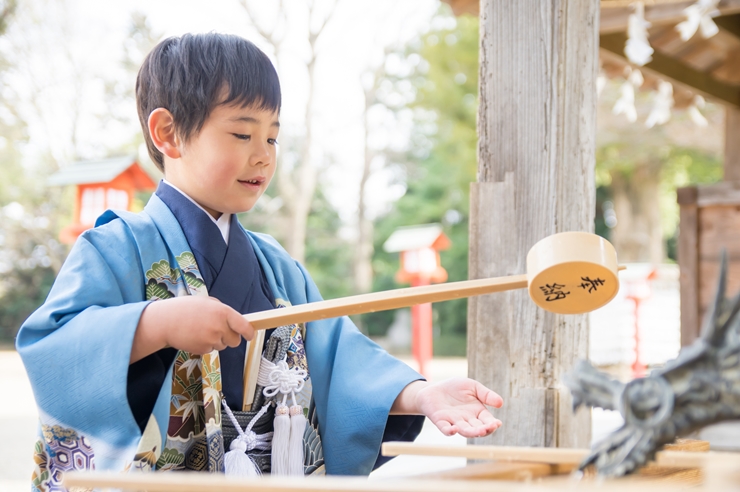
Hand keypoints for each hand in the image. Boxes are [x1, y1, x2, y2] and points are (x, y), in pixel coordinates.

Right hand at [131, 296, 253, 362]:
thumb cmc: (185, 309)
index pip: (244, 326)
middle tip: (219, 331)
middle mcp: (219, 327)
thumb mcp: (207, 302)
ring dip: (217, 341)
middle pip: (235, 340)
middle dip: (230, 338)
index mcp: (223, 312)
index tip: (250, 335)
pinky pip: (211, 350)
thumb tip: (234, 319)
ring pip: (223, 346)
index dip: (249, 332)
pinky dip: (206, 345)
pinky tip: (196, 337)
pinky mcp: (203, 350)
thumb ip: (222, 310)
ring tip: (202, 331)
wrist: (165, 322)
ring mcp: (211, 340)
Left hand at [415, 378, 502, 437]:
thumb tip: (501, 403)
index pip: (487, 421)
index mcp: (477, 412)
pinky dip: (450, 431)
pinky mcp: (441, 421)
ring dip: (472, 432)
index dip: (493, 423)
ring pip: (464, 430)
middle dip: (484, 429)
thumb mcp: (473, 386)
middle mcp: (467, 420)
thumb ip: (486, 394)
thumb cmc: (454, 388)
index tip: (497, 423)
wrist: (433, 388)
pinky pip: (446, 429)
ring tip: (479, 431)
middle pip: (477, 428)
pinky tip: (454, 429)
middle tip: (490, 427)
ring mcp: (454, 422)